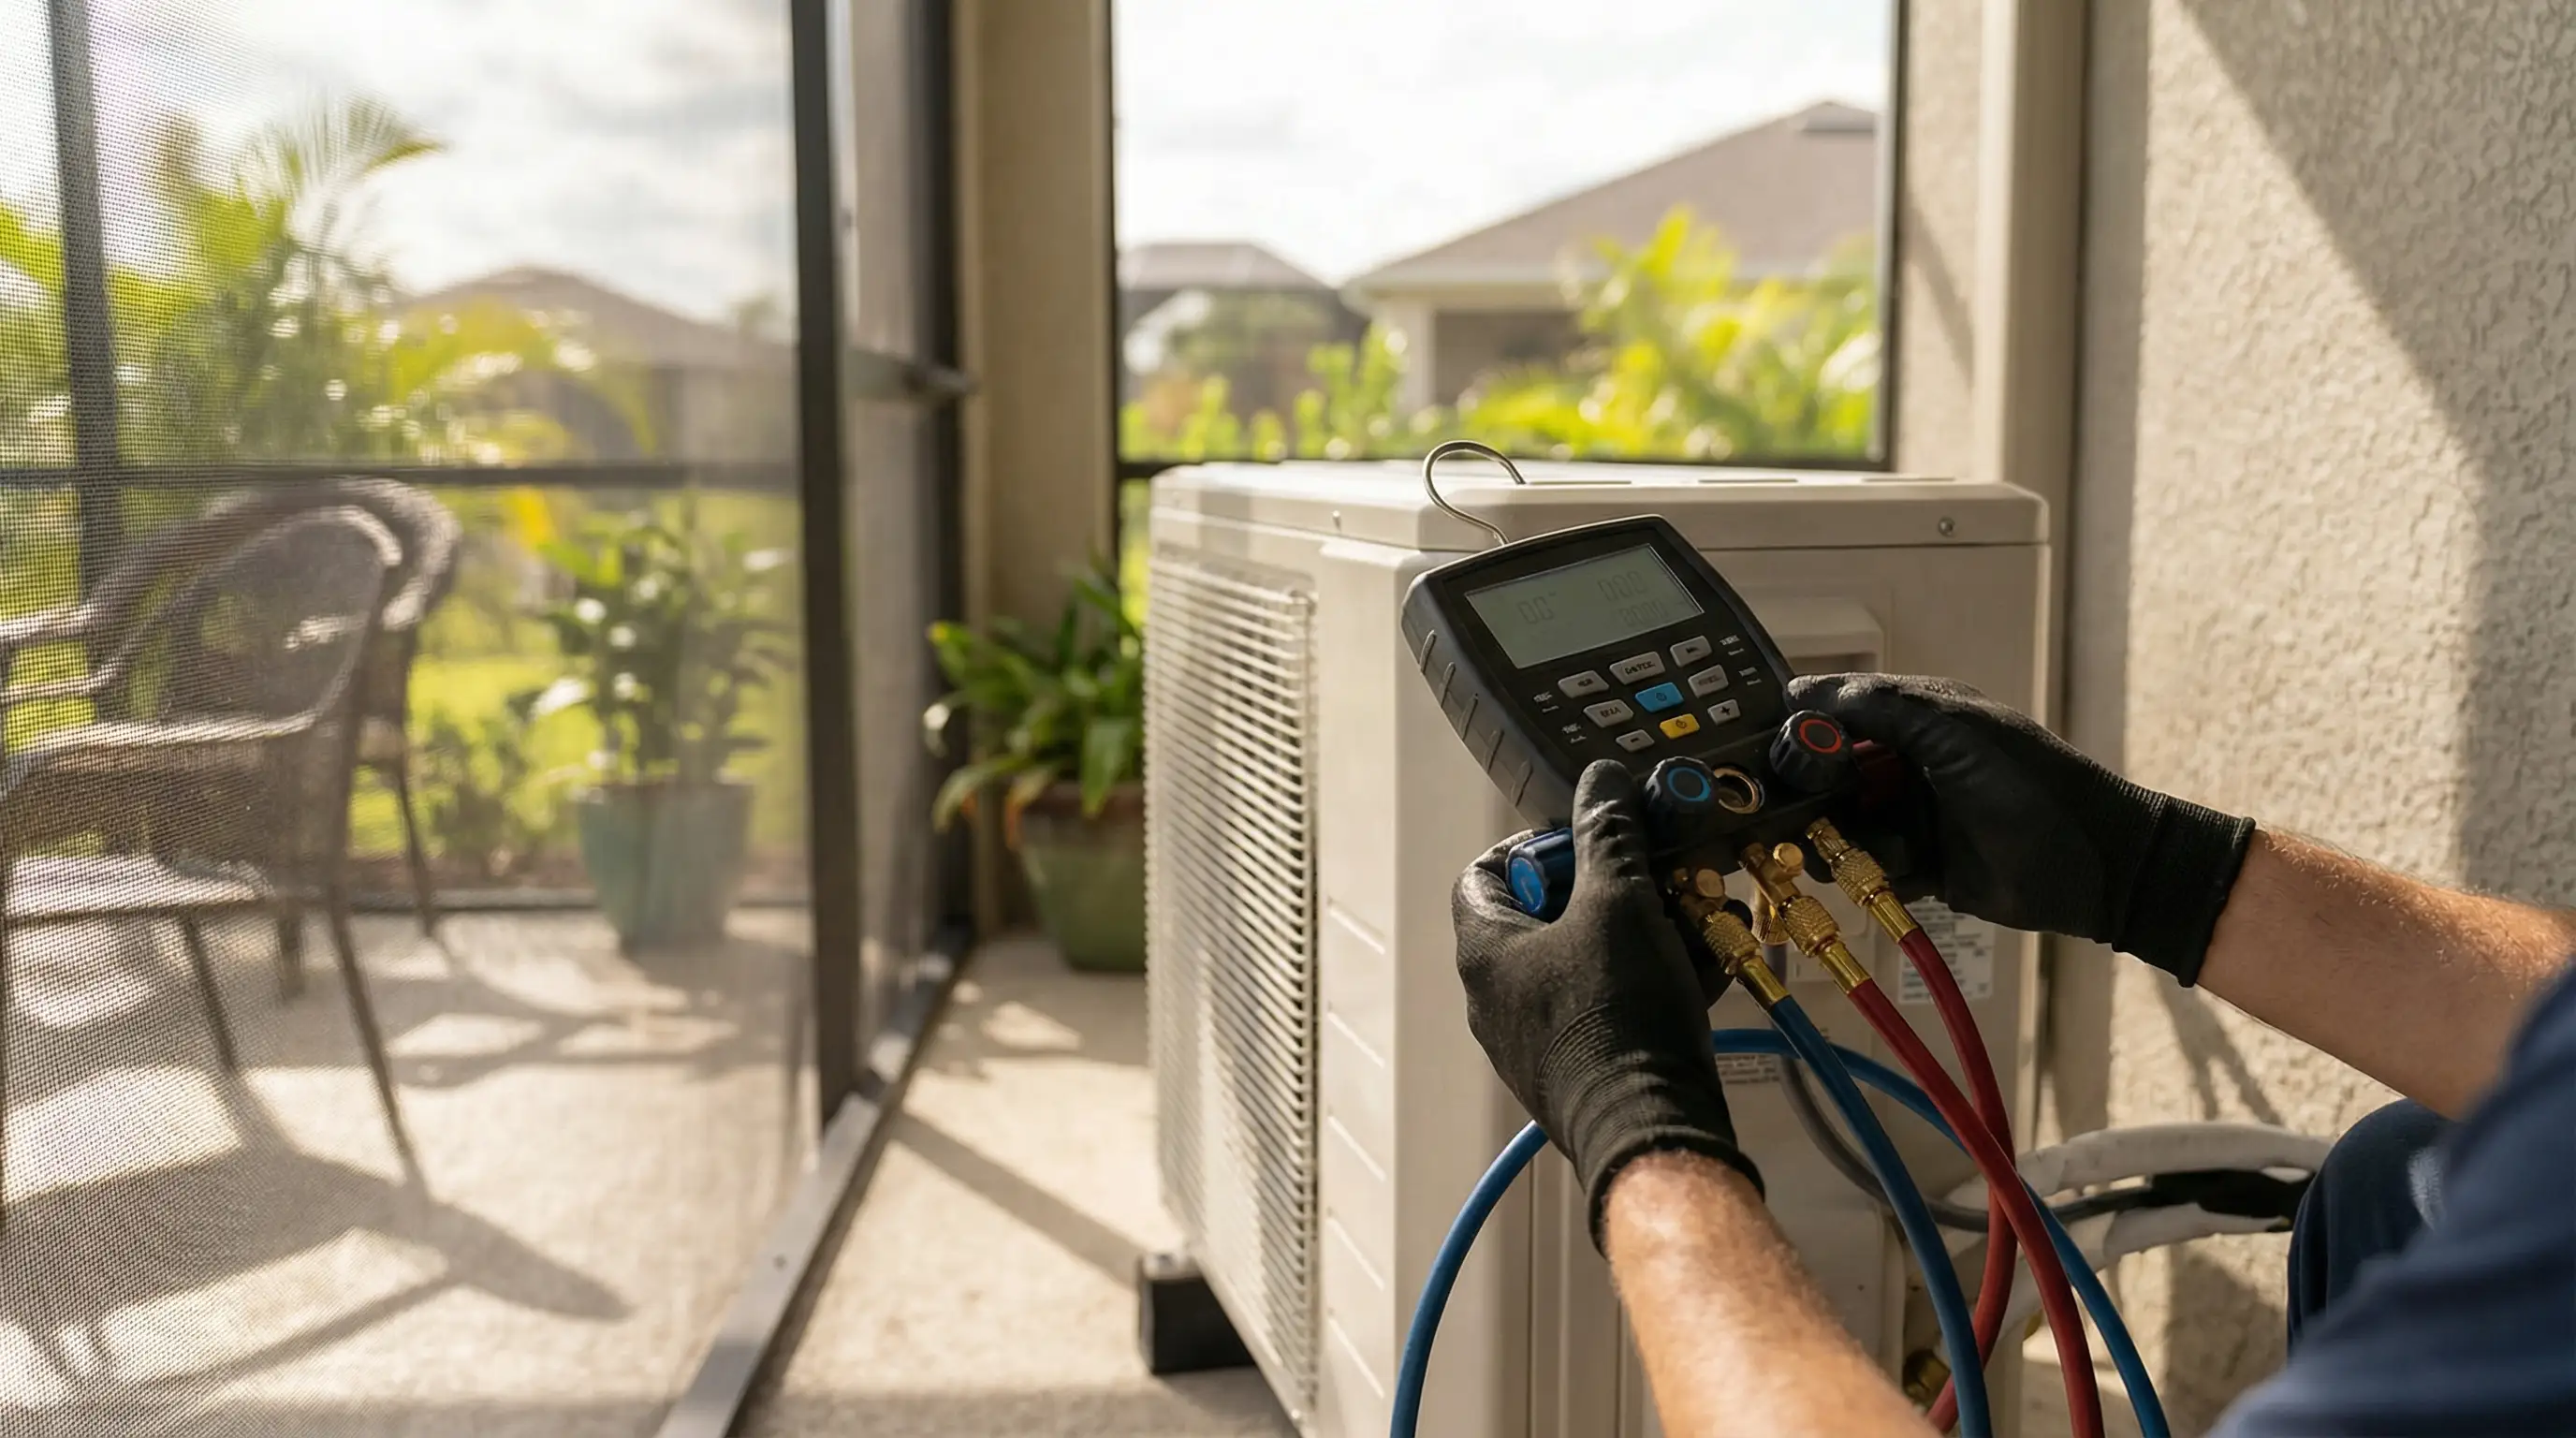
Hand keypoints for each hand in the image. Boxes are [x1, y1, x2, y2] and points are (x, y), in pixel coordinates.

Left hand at [1452, 761, 1760, 1248]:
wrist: (1650, 1131)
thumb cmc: (1618, 1013)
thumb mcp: (1620, 903)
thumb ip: (1609, 835)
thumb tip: (1601, 778)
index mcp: (1484, 951)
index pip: (1484, 873)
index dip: (1537, 843)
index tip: (1591, 837)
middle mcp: (1496, 997)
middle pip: (1548, 914)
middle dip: (1614, 886)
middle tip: (1660, 872)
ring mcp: (1537, 1039)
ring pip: (1589, 960)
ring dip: (1645, 930)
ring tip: (1700, 913)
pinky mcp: (1581, 1070)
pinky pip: (1612, 1005)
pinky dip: (1653, 978)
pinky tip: (1708, 963)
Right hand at [1786, 672, 2255, 983]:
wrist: (2094, 864)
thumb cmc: (2029, 782)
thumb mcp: (1954, 728)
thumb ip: (1880, 706)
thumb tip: (1800, 690)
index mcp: (1914, 717)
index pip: (1835, 711)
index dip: (1799, 725)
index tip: (1763, 746)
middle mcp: (1904, 764)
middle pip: (1828, 773)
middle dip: (1806, 789)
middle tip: (1784, 807)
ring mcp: (1910, 816)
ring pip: (1840, 823)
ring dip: (1831, 835)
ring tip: (1837, 842)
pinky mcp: (1918, 868)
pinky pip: (1867, 867)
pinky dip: (1863, 871)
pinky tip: (1876, 868)